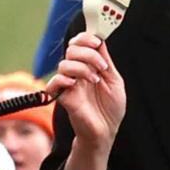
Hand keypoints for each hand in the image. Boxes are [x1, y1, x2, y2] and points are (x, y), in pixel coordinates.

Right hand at [49, 33, 125, 156]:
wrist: (106, 131)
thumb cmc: (111, 109)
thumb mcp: (114, 80)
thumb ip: (106, 61)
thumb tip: (100, 39)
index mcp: (89, 66)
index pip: (79, 44)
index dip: (85, 38)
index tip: (97, 42)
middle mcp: (77, 73)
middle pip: (72, 49)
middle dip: (88, 53)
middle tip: (101, 66)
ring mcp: (69, 84)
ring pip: (65, 63)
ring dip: (82, 67)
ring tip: (95, 80)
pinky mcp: (63, 97)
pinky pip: (55, 82)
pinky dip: (64, 79)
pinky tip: (76, 85)